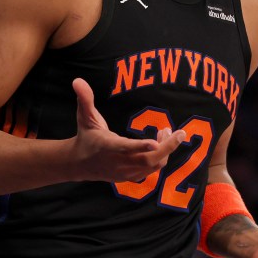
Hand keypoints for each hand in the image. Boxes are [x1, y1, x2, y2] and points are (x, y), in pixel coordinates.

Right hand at [70, 78, 185, 181]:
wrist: (80, 164)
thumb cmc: (86, 136)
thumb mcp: (84, 117)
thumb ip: (85, 99)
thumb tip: (77, 80)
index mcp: (107, 146)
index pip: (125, 147)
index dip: (140, 145)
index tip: (155, 142)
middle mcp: (118, 162)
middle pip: (147, 159)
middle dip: (167, 147)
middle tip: (180, 132)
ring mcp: (125, 172)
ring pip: (153, 165)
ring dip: (165, 150)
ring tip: (167, 132)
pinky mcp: (131, 177)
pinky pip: (151, 170)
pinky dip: (160, 157)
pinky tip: (161, 143)